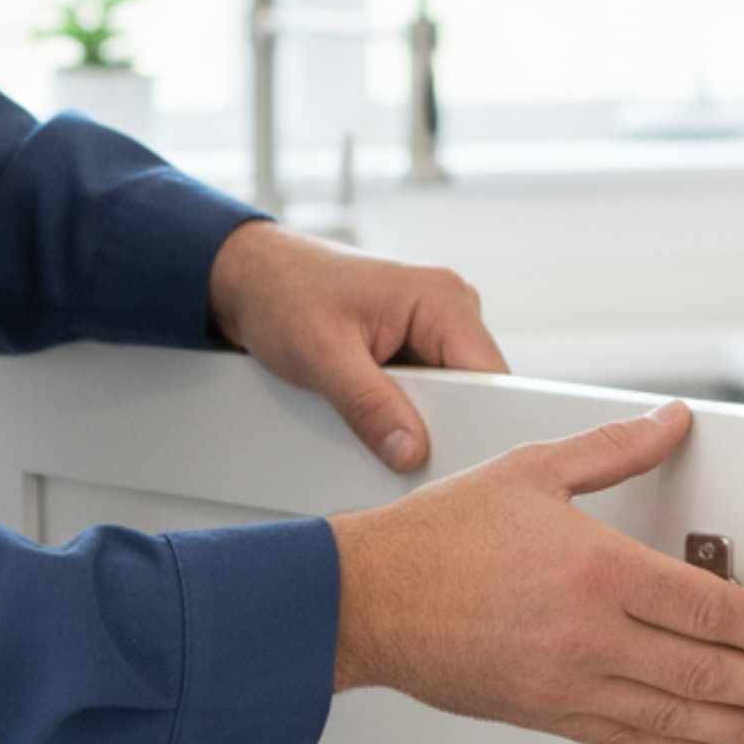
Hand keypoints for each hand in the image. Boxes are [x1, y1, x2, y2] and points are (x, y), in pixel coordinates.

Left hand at [208, 220, 506, 470]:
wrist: (253, 278)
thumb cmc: (283, 294)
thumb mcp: (322, 355)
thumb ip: (370, 405)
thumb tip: (412, 453)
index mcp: (443, 300)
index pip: (491, 377)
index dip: (480, 425)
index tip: (454, 466)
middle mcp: (452, 310)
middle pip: (479, 392)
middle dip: (446, 429)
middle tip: (405, 459)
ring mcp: (438, 329)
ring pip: (456, 399)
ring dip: (424, 424)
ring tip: (386, 438)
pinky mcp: (419, 347)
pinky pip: (432, 394)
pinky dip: (409, 415)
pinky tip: (381, 424)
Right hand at [330, 400, 743, 743]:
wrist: (366, 600)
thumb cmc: (438, 539)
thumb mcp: (533, 470)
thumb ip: (613, 451)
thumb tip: (670, 423)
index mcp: (599, 568)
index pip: (710, 606)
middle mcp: (592, 634)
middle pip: (707, 670)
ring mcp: (570, 682)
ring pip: (676, 715)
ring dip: (740, 729)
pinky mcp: (546, 713)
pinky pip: (625, 740)